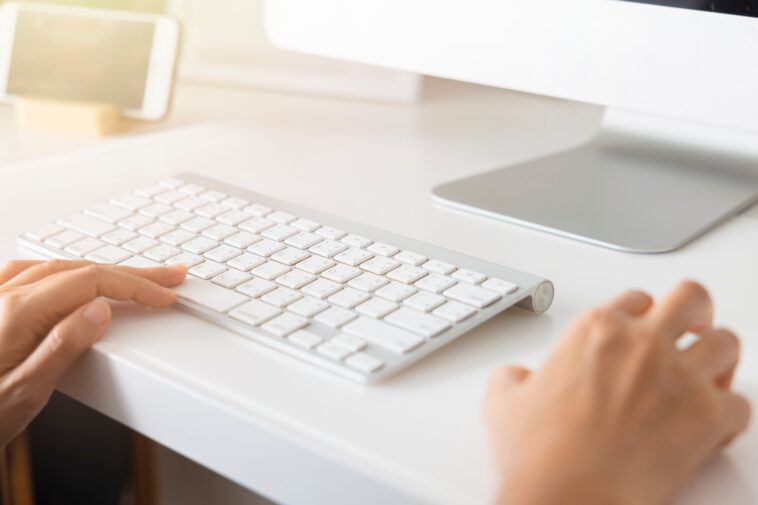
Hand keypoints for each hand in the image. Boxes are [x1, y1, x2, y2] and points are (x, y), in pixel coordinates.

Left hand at [0, 259, 185, 446]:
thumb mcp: (23, 394)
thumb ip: (62, 347)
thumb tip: (99, 310)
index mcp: (15, 314)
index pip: (90, 282)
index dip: (134, 286)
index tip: (164, 294)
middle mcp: (2, 297)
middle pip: (79, 269)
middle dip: (130, 272)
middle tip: (168, 276)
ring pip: (58, 267)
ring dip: (102, 268)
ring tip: (133, 276)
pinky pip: (30, 272)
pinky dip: (64, 270)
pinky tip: (72, 274)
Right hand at [484, 281, 750, 504]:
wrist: (567, 497)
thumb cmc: (539, 453)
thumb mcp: (503, 402)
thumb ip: (514, 378)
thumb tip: (516, 379)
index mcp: (595, 330)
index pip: (635, 299)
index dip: (639, 314)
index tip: (638, 327)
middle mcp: (642, 344)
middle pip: (690, 299)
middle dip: (694, 311)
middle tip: (690, 326)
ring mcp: (680, 378)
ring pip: (727, 342)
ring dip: (717, 355)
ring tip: (706, 371)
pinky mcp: (707, 419)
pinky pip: (740, 403)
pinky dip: (729, 411)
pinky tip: (712, 419)